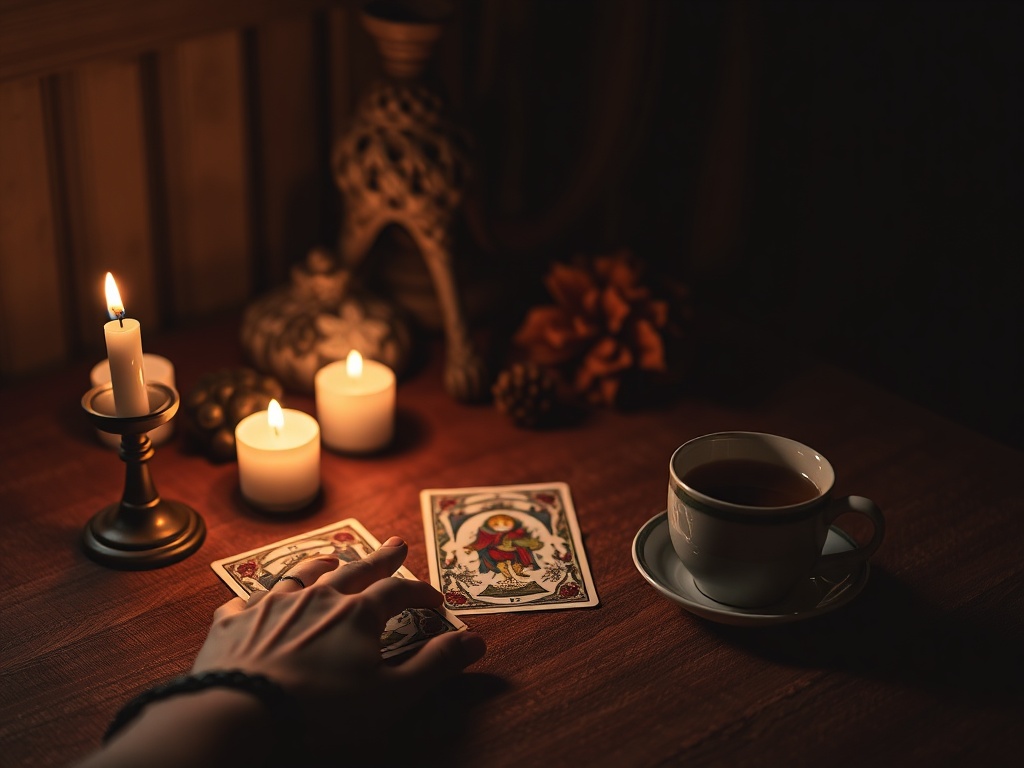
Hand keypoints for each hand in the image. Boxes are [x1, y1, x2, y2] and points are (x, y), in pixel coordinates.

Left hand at [192, 537, 485, 745]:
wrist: (239, 714)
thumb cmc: (322, 710)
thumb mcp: (392, 695)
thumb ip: (435, 665)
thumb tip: (476, 640)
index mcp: (357, 612)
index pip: (398, 590)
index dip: (419, 591)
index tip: (433, 598)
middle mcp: (317, 597)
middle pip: (355, 568)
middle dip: (380, 557)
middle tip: (396, 543)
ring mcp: (271, 605)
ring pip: (300, 574)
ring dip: (320, 565)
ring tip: (329, 558)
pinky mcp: (232, 623)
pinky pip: (246, 601)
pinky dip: (257, 600)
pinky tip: (256, 601)